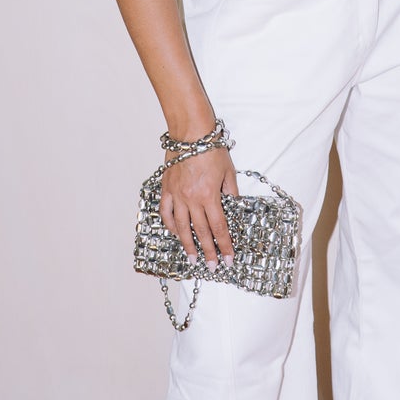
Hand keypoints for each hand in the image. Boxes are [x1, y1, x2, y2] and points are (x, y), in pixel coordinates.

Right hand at [160, 145, 238, 268]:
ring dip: (187, 244)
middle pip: (201, 231)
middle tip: (212, 266)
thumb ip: (230, 192)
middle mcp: (192, 199)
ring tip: (192, 258)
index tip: (228, 259)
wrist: (190, 133)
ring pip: (182, 227)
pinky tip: (175, 232)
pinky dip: (170, 224)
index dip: (224, 246)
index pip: (219, 228)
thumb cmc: (211, 149)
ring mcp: (177, 195)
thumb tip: (232, 207)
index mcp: (210, 196)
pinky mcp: (167, 189)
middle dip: (208, 251)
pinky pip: (166, 212)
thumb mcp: (229, 172)